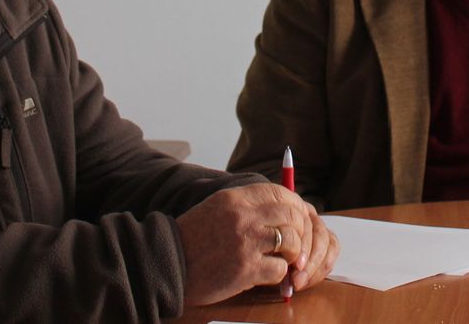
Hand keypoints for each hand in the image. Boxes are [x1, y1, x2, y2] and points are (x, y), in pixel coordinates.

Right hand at [176, 183, 337, 305]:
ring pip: (292, 241)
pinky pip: (279, 269)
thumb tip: (281, 206)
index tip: (296, 219)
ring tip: (285, 260)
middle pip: (293, 215)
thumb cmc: (193, 238)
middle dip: (300, 231)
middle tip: (297, 244)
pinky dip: (280, 275)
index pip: (281, 193)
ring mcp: (246, 243)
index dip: (294, 206)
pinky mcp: (245, 270)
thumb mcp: (217, 208)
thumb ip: (246, 204)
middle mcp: (243, 216)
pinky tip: (269, 275)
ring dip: (293, 254)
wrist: (167, 264)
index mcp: (236, 198)